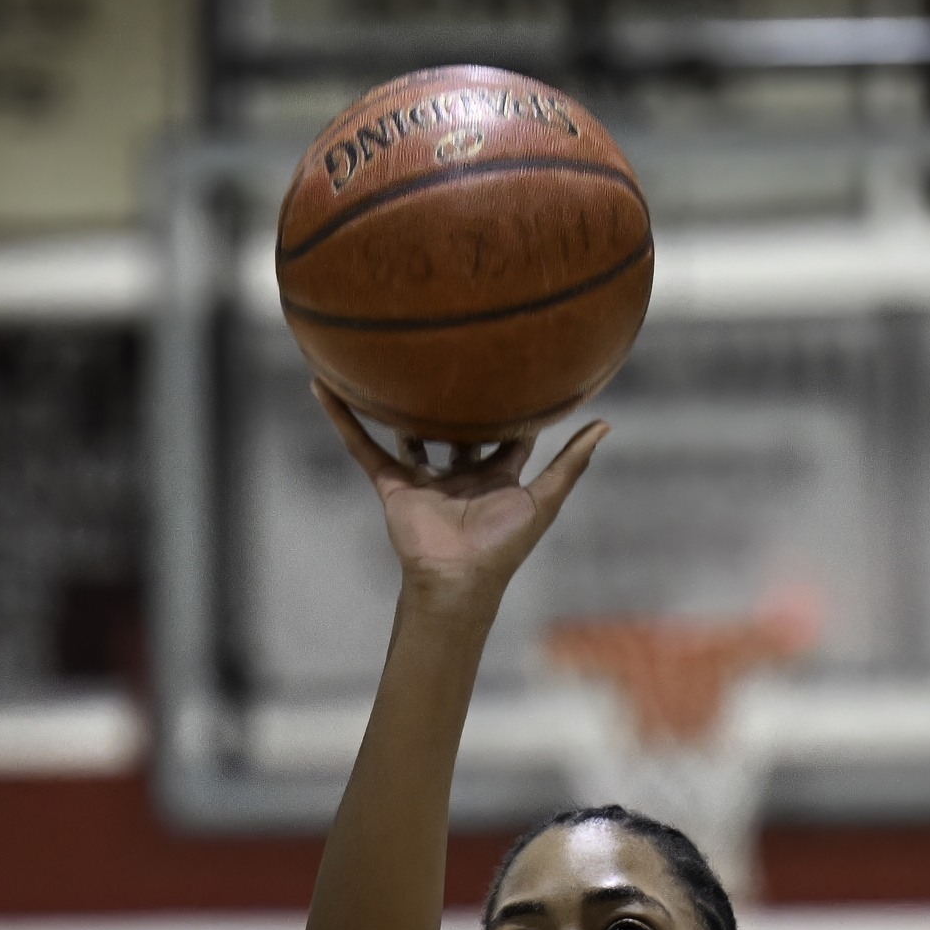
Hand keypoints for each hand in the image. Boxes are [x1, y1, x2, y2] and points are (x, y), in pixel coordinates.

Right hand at [312, 380, 606, 607]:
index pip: (507, 432)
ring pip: (406, 429)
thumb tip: (605, 424)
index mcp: (498, 476)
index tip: (514, 363)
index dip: (512, 403)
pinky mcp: (393, 483)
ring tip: (385, 359)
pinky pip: (363, 446)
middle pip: (457, 426)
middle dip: (456, 395)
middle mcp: (460, 473)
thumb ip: (571, 462)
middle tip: (454, 350)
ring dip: (394, 401)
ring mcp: (424, 478)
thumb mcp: (544, 497)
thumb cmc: (505, 544)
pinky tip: (324, 386)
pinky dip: (343, 419)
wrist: (458, 580)